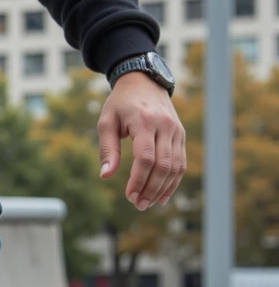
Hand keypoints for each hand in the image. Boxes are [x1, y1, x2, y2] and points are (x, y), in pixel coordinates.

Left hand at [97, 72, 185, 210]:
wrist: (144, 82)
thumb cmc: (120, 103)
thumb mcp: (107, 121)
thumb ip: (107, 149)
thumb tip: (106, 175)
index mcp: (144, 121)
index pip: (145, 157)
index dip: (139, 180)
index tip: (129, 196)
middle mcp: (165, 126)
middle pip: (163, 165)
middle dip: (151, 188)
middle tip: (139, 205)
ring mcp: (176, 130)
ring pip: (175, 166)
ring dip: (163, 188)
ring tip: (149, 203)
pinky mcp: (181, 135)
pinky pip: (181, 162)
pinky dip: (174, 180)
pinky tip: (163, 194)